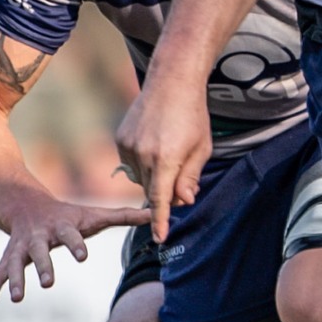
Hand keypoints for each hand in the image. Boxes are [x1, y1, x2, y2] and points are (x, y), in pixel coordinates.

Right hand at [0, 192, 149, 310]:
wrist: (28, 205)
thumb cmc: (70, 216)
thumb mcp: (95, 215)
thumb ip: (124, 216)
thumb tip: (157, 216)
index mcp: (61, 227)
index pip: (71, 236)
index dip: (76, 245)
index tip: (82, 256)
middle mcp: (38, 237)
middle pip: (41, 251)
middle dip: (44, 266)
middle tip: (49, 282)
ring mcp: (20, 248)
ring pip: (15, 264)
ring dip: (16, 280)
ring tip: (17, 297)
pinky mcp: (8, 258)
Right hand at [116, 71, 213, 240]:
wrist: (171, 82)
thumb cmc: (193, 116)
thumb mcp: (201, 149)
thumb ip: (190, 178)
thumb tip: (183, 202)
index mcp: (166, 159)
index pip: (160, 200)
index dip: (160, 221)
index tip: (159, 239)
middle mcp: (142, 155)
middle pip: (151, 189)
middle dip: (164, 190)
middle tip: (179, 174)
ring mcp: (128, 146)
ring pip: (139, 177)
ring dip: (153, 175)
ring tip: (168, 150)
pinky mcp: (120, 139)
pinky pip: (130, 163)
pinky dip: (142, 162)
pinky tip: (155, 144)